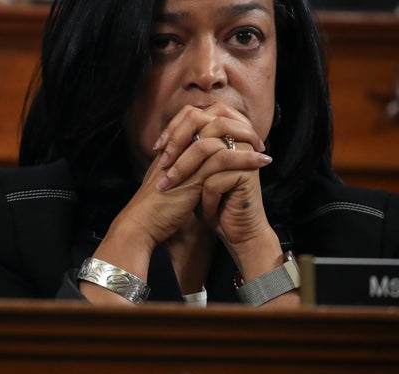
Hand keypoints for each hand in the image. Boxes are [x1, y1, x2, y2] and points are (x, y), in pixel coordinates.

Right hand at [85, 103, 270, 293]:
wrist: (141, 224)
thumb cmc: (155, 210)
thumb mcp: (172, 183)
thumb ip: (184, 170)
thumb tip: (201, 166)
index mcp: (171, 147)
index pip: (198, 118)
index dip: (222, 121)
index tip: (240, 134)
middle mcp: (177, 147)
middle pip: (210, 117)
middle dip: (237, 124)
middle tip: (257, 138)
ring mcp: (184, 158)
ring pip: (218, 132)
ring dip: (246, 137)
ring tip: (263, 149)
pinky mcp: (193, 175)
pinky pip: (224, 157)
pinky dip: (247, 158)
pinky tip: (262, 162)